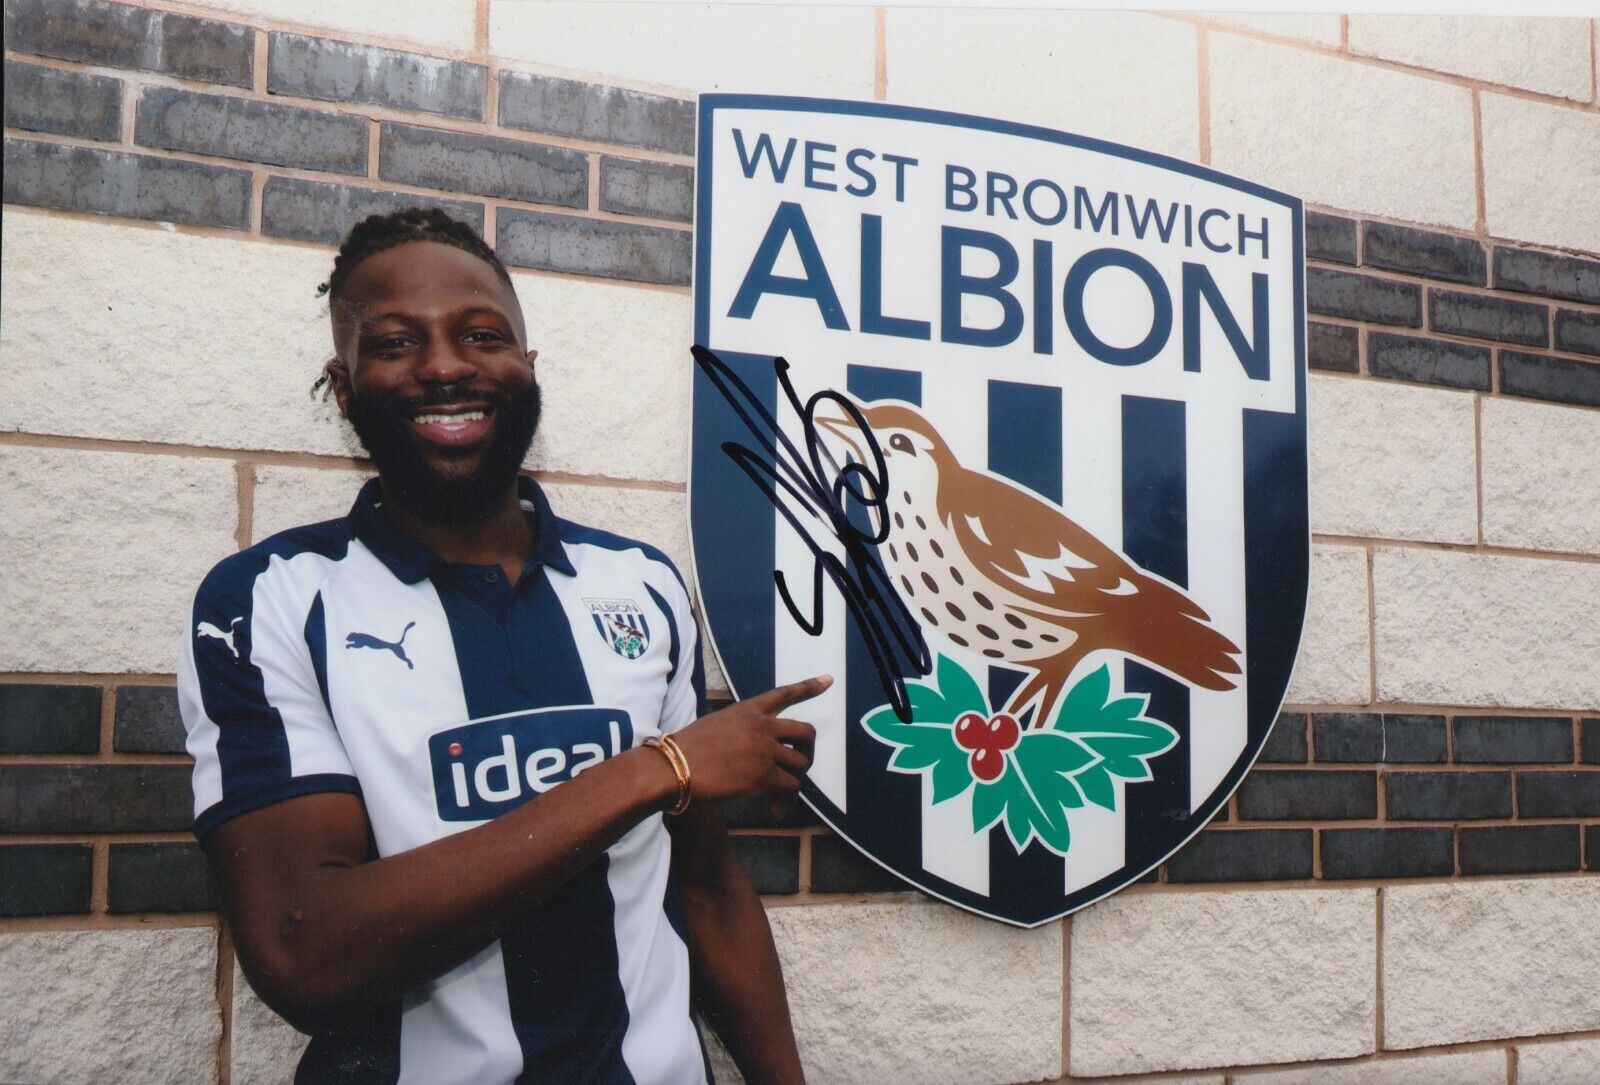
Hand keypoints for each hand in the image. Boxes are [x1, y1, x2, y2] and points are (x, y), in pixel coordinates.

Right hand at [670, 676, 831, 805]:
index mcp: (747, 710)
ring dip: (793, 784)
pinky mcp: (762, 775)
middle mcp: (761, 725)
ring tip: (777, 799)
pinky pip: (790, 789)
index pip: (784, 693)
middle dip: (808, 753)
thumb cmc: (683, 752)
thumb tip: (754, 750)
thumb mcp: (715, 726)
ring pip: (800, 765)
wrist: (670, 768)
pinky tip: (773, 811)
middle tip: (796, 770)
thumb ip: (739, 731)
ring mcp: (763, 749)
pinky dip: (785, 803)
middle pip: (806, 733)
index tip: (829, 680)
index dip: (809, 686)